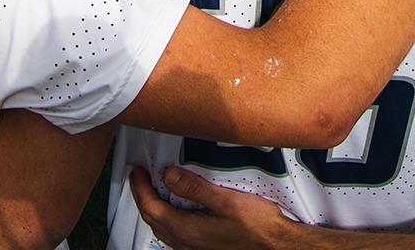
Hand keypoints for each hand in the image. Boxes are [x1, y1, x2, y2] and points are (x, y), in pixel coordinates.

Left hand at [130, 166, 300, 249]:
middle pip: (153, 218)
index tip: (137, 172)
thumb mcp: (225, 200)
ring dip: (154, 208)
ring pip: (163, 228)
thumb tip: (169, 176)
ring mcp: (194, 249)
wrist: (277, 246)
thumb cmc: (258, 228)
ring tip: (154, 190)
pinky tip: (177, 211)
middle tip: (140, 178)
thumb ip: (194, 188)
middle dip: (142, 197)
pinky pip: (176, 234)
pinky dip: (168, 218)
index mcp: (187, 230)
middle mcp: (187, 244)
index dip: (140, 187)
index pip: (151, 207)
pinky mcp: (203, 249)